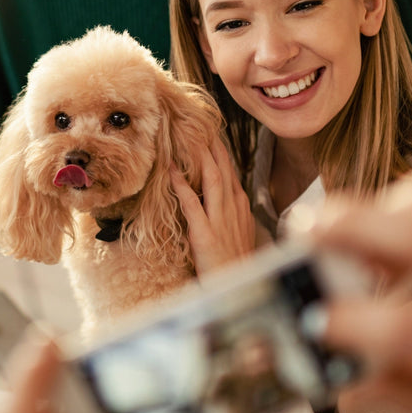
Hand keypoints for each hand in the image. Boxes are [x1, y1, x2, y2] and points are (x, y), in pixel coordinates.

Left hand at [171, 136, 257, 274]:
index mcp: (240, 207)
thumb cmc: (233, 264)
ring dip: (200, 157)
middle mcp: (234, 208)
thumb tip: (216, 195)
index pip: (230, 171)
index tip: (208, 133)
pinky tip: (170, 172)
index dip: (219, 151)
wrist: (238, 289)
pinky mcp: (206, 234)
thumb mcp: (236, 233)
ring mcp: (221, 220)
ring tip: (188, 137)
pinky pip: (192, 204)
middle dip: (211, 145)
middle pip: (223, 168)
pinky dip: (182, 186)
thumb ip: (227, 212)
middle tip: (198, 123)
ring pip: (212, 179)